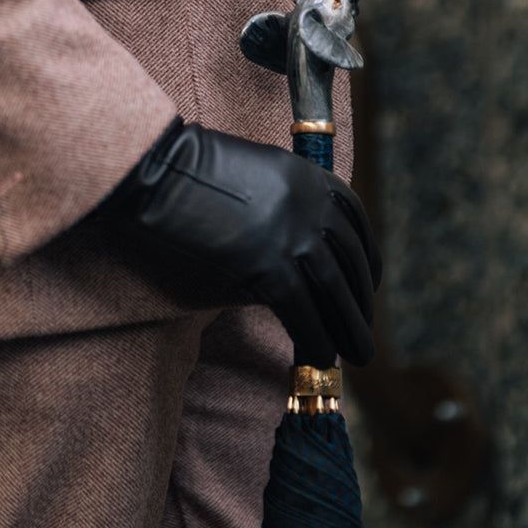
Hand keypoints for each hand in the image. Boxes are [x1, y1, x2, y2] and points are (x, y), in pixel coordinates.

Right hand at [103, 119, 381, 365]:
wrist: (158, 169)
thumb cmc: (189, 172)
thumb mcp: (253, 173)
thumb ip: (280, 205)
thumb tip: (291, 257)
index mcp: (309, 176)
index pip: (355, 219)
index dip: (367, 258)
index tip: (369, 284)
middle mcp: (311, 204)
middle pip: (349, 261)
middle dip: (360, 303)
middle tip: (365, 332)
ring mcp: (293, 233)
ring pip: (334, 290)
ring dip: (349, 328)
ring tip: (360, 354)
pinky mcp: (269, 264)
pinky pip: (302, 311)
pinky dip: (315, 338)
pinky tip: (320, 358)